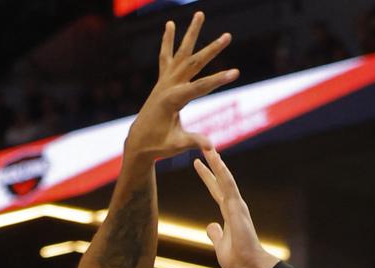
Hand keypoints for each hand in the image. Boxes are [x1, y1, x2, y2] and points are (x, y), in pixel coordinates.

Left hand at [124, 12, 237, 161]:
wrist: (138, 142)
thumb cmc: (159, 145)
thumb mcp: (177, 145)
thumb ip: (194, 141)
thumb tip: (211, 147)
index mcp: (172, 100)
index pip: (200, 87)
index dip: (218, 80)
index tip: (237, 72)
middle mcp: (168, 86)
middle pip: (193, 64)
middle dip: (212, 50)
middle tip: (228, 36)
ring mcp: (164, 81)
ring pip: (181, 53)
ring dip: (191, 33)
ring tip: (200, 14)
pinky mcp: (162, 81)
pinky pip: (165, 56)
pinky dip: (168, 41)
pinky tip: (170, 25)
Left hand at [194, 147, 277, 267]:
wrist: (249, 265)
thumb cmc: (237, 258)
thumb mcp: (219, 244)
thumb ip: (215, 234)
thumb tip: (210, 226)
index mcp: (228, 213)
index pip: (215, 190)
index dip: (207, 177)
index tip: (198, 164)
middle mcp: (233, 206)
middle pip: (220, 180)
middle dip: (212, 164)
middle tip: (203, 147)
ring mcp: (236, 205)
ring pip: (225, 179)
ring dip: (217, 163)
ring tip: (208, 148)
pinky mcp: (238, 208)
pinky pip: (229, 186)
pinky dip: (223, 173)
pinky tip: (217, 162)